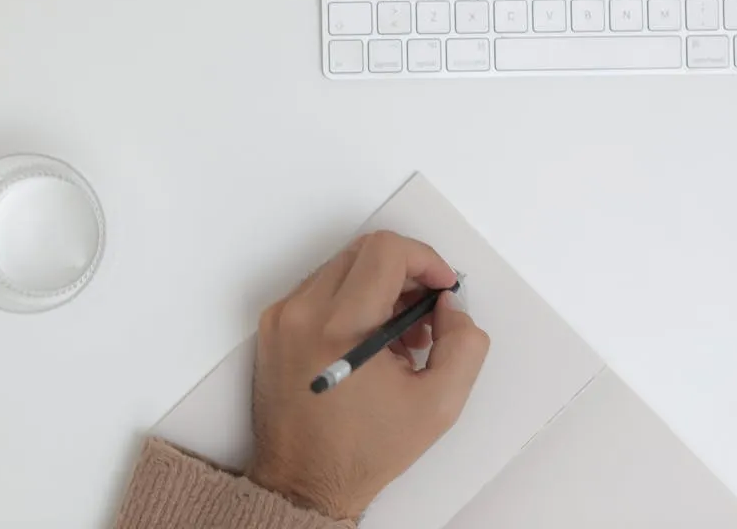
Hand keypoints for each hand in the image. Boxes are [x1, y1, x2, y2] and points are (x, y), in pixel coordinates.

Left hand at [248, 231, 489, 520]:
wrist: (303, 483)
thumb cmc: (363, 451)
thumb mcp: (438, 406)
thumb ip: (463, 345)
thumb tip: (450, 306)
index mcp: (341, 327)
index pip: (386, 252)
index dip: (425, 259)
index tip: (442, 287)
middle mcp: (303, 312)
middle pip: (364, 252)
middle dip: (406, 273)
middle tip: (426, 313)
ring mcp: (282, 316)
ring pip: (342, 267)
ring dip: (379, 287)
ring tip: (399, 338)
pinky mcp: (273, 326)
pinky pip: (319, 289)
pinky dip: (351, 301)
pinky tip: (369, 342)